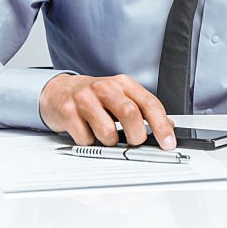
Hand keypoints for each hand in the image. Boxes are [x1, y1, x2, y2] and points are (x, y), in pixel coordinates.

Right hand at [39, 73, 176, 148]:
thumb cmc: (93, 98)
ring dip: (110, 142)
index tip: (168, 143)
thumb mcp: (120, 98)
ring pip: (107, 131)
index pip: (149, 103)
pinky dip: (89, 142)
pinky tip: (86, 132)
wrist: (58, 91)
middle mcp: (105, 87)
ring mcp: (84, 98)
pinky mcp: (67, 111)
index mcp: (123, 84)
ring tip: (104, 136)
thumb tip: (167, 128)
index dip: (161, 125)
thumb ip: (142, 110)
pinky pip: (85, 138)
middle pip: (130, 114)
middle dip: (136, 136)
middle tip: (134, 143)